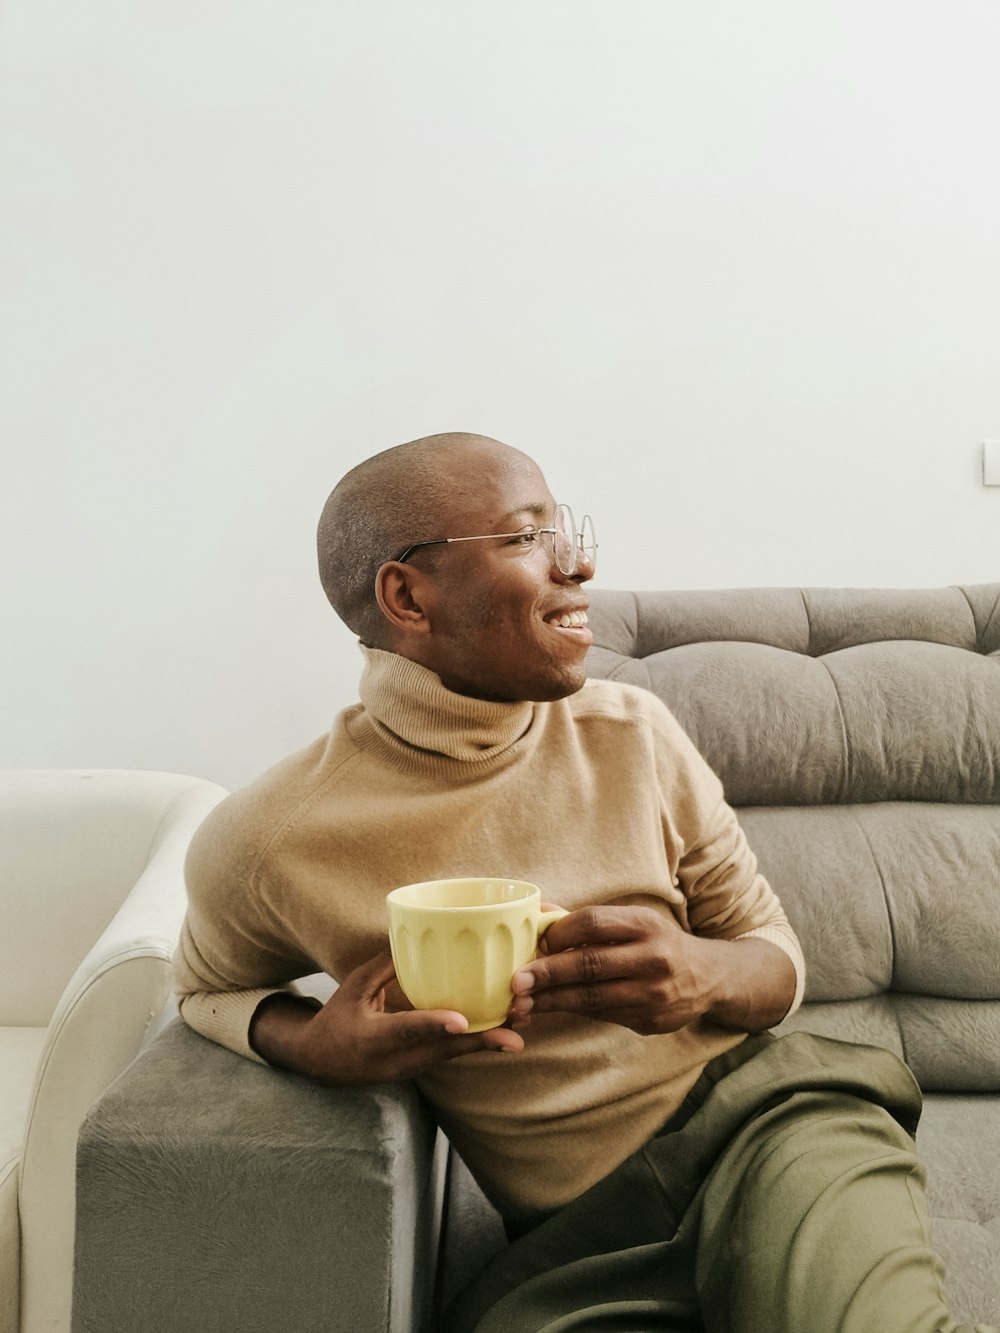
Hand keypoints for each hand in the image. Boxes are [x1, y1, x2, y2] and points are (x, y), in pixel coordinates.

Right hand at [251, 949, 523, 1083]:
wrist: (320, 1064)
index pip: (407, 1030)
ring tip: (518, 1029)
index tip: (463, 1022)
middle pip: (443, 1051)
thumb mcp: (353, 988)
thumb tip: (415, 935)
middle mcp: (395, 1057)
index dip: (435, 1025)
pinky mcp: (419, 1066)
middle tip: (515, 1035)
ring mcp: (409, 1067)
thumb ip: (383, 966)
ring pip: (452, 1055)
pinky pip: (449, 1055)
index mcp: (373, 1036)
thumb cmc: (335, 1020)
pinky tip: (500, 1030)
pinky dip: (473, 1044)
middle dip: (481, 1043)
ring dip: (485, 1044)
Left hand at [509, 905, 751, 1035]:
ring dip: (552, 1001)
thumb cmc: (658, 943)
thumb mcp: (634, 922)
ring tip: (522, 1004)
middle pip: (588, 964)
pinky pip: (602, 1016)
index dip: (560, 932)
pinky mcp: (650, 1020)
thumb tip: (540, 912)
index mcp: (645, 924)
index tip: (537, 942)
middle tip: (516, 982)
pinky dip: (572, 1013)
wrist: (709, 978)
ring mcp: (653, 993)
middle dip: (547, 973)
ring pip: (591, 998)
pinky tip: (550, 1010)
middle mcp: (653, 958)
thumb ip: (590, 921)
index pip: (593, 922)